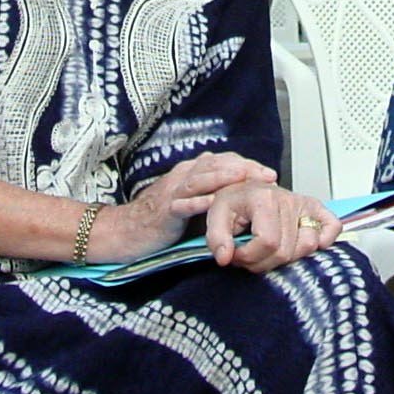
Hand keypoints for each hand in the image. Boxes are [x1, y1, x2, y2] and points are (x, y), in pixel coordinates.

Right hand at [96, 151, 277, 261]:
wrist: (124, 232)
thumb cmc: (159, 220)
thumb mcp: (190, 203)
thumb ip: (211, 196)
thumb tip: (242, 199)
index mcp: (190, 172)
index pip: (223, 161)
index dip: (247, 165)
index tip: (268, 173)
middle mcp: (182, 175)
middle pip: (216, 165)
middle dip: (244, 168)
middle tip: (267, 175)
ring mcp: (172, 192)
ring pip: (200, 178)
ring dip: (223, 176)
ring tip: (244, 177)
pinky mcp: (163, 211)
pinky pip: (181, 204)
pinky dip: (197, 202)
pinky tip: (213, 203)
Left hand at [204, 180, 342, 273]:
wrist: (244, 186)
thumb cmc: (233, 200)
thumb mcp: (215, 215)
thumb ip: (216, 237)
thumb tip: (225, 258)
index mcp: (264, 199)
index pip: (268, 242)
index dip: (249, 257)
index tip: (236, 255)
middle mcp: (288, 200)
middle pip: (285, 250)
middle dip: (262, 262)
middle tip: (248, 256)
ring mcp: (303, 204)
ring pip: (307, 246)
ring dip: (285, 258)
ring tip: (266, 251)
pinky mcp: (315, 209)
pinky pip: (332, 226)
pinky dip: (324, 240)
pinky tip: (303, 245)